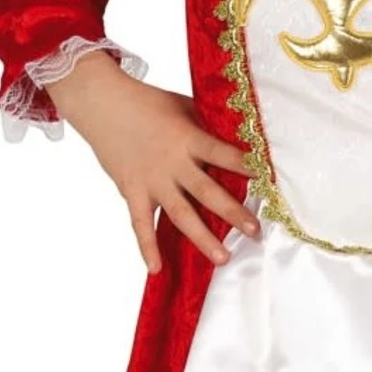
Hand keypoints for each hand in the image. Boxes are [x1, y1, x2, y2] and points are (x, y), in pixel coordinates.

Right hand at [49, 55, 260, 270]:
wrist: (102, 104)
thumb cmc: (147, 102)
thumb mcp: (182, 106)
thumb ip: (206, 126)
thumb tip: (238, 136)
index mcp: (188, 138)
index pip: (223, 154)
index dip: (246, 167)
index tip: (269, 181)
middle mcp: (172, 163)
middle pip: (207, 192)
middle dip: (233, 213)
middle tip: (255, 231)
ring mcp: (152, 181)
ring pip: (181, 215)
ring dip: (202, 238)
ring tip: (223, 258)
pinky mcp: (132, 192)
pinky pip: (140, 225)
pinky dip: (147, 247)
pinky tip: (157, 269)